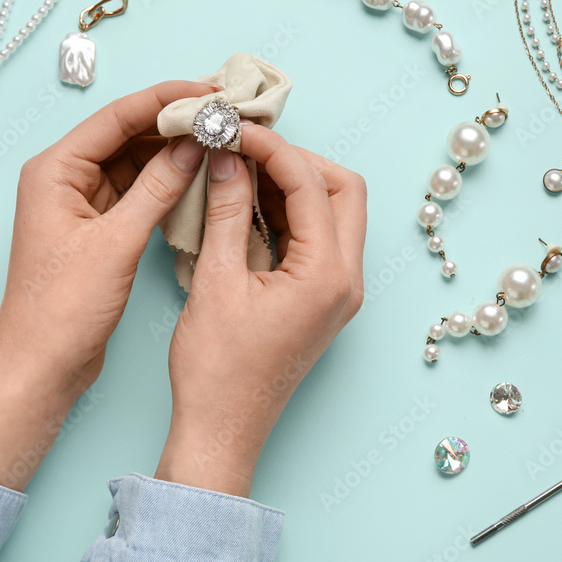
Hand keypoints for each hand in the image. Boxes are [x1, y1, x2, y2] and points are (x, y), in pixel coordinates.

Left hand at [0, 80, 216, 488]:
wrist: (42, 366)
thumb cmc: (63, 309)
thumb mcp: (116, 243)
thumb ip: (157, 189)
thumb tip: (193, 145)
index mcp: (55, 170)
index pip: (117, 117)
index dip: (165, 100)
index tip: (210, 91)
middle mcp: (65, 179)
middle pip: (126, 135)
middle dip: (174, 123)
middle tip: (223, 113)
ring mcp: (82, 204)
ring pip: (135, 163)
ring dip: (174, 153)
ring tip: (219, 138)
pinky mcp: (98, 229)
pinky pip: (138, 192)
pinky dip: (167, 184)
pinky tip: (199, 175)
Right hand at [156, 124, 366, 496]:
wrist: (222, 430)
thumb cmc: (217, 370)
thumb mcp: (216, 281)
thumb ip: (228, 212)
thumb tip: (229, 158)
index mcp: (327, 276)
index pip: (312, 184)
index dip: (272, 149)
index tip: (235, 130)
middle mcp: (345, 281)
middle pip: (343, 191)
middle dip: (297, 161)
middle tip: (247, 149)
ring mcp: (338, 292)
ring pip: (334, 213)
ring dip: (293, 185)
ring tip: (242, 169)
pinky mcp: (322, 300)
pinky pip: (318, 239)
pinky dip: (289, 214)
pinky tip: (249, 204)